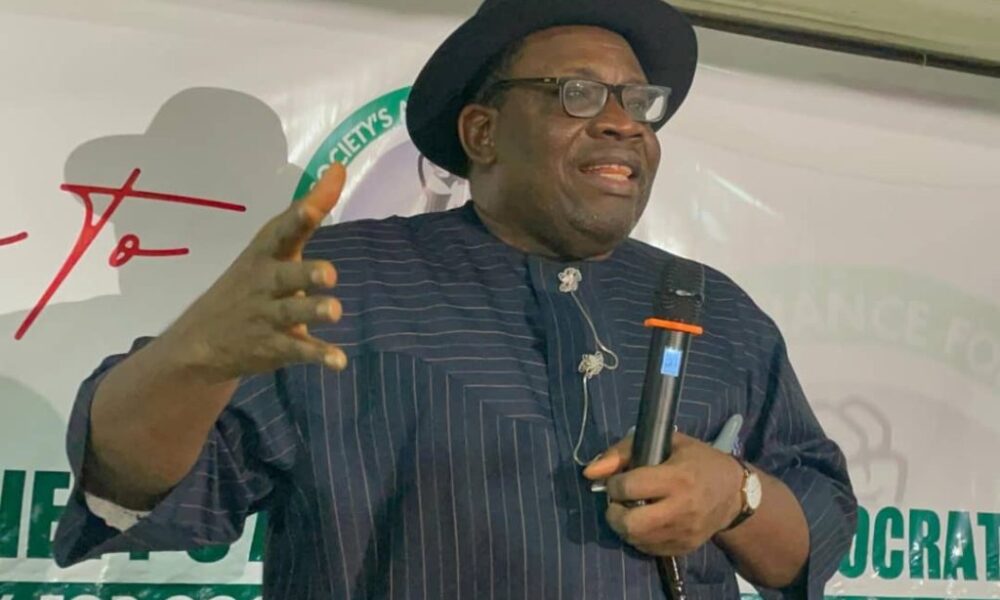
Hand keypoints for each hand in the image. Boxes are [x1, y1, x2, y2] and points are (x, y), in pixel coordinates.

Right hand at [160, 164, 348, 380]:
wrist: (201, 340)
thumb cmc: (253, 280)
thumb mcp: (274, 245)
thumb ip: (309, 210)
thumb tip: (340, 168)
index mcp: (265, 254)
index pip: (281, 233)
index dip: (297, 220)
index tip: (313, 208)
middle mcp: (265, 283)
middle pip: (286, 276)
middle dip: (307, 274)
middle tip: (330, 274)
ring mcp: (267, 316)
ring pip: (293, 313)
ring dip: (314, 312)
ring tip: (336, 310)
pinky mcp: (274, 346)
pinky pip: (299, 351)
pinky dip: (319, 356)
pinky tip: (338, 361)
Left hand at [583, 432, 744, 556]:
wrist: (734, 493)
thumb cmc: (698, 460)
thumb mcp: (666, 443)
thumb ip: (623, 452)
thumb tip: (590, 472)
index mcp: (677, 477)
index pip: (629, 487)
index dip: (614, 483)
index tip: (619, 479)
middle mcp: (681, 509)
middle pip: (629, 523)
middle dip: (613, 512)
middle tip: (617, 502)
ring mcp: (684, 532)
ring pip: (635, 539)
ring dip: (623, 525)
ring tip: (631, 509)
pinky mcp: (684, 548)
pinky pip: (647, 549)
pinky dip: (638, 536)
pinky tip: (645, 521)